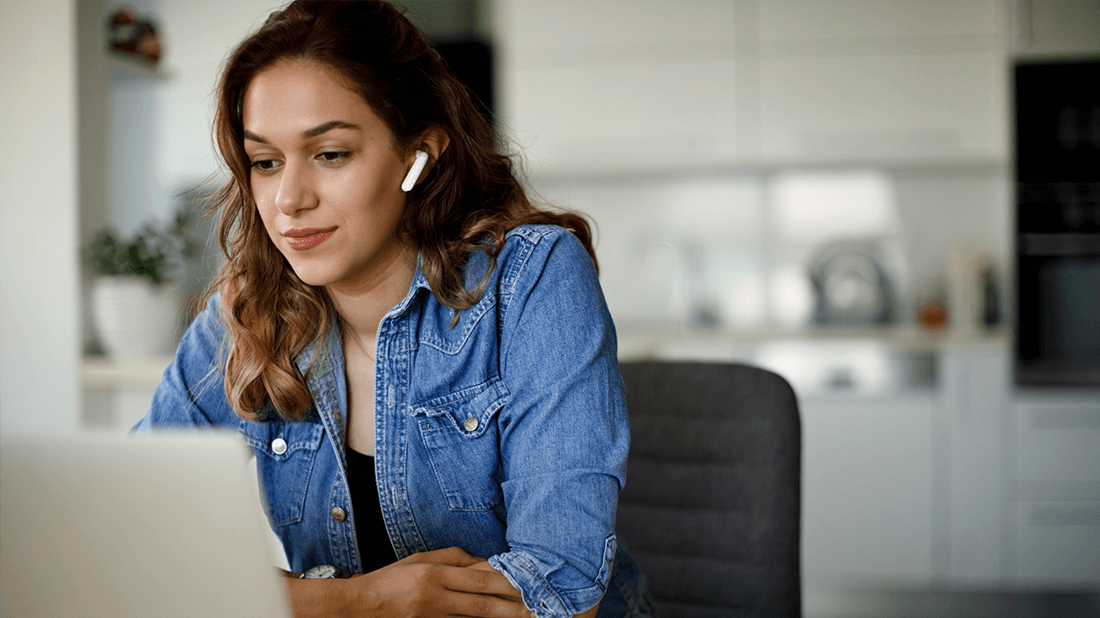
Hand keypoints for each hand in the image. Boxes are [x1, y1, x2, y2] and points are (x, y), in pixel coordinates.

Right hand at [284, 547, 530, 617]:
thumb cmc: (391, 578)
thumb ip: (456, 558)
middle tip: (539, 610)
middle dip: (513, 608)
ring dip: (502, 617)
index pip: (480, 580)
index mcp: (434, 575)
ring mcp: (433, 617)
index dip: (507, 584)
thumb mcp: (422, 557)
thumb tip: (486, 563)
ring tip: (526, 617)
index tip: (529, 585)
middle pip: (483, 605)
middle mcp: (436, 598)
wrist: (359, 605)